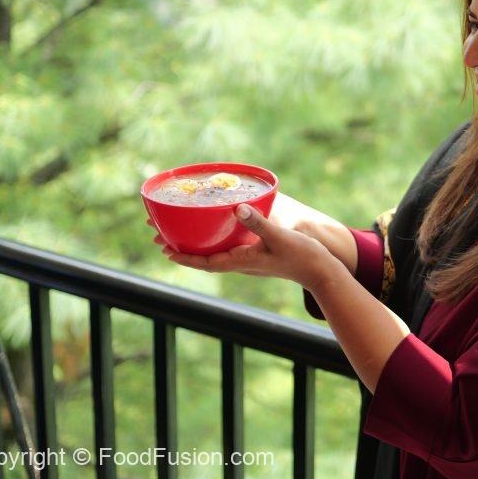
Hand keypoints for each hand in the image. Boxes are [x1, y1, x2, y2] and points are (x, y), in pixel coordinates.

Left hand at [160, 204, 344, 290]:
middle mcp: (240, 262)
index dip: (183, 257)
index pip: (205, 263)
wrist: (318, 269)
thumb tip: (238, 208)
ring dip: (194, 244)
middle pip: (203, 257)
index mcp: (241, 261)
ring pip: (213, 253)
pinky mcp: (254, 254)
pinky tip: (212, 229)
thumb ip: (258, 223)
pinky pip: (226, 248)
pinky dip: (213, 240)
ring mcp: (247, 260)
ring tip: (176, 232)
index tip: (165, 249)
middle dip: (181, 247)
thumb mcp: (278, 237)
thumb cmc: (300, 255)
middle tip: (159, 235)